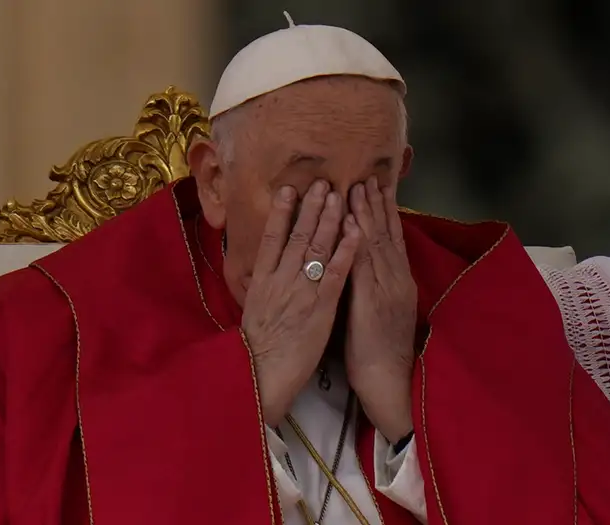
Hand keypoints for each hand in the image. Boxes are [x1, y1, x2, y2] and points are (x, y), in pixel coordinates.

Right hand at [241, 180, 361, 425]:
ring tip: (339, 195)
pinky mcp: (320, 308)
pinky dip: (345, 250)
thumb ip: (263, 287)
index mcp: (262, 281)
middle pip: (296, 235)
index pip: (271, 239)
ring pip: (315, 247)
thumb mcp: (254, 311)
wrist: (261, 377)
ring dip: (329, 219)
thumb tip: (266, 269)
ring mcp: (300, 291)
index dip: (281, 212)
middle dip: (310, 207)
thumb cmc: (258, 350)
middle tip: (323, 181)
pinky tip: (355, 232)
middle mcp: (280, 280)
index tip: (289, 189)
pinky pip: (334, 273)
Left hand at [346, 177, 417, 442]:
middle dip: (375, 204)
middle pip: (385, 234)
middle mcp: (393, 280)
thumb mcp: (378, 312)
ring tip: (359, 187)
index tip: (375, 186)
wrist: (390, 381)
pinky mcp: (372, 303)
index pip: (389, 240)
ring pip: (376, 245)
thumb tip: (361, 268)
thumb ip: (372, 287)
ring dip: (366, 214)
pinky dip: (358, 244)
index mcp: (395, 283)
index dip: (382, 212)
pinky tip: (353, 224)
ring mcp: (385, 290)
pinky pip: (364, 268)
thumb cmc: (379, 352)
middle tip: (367, 175)